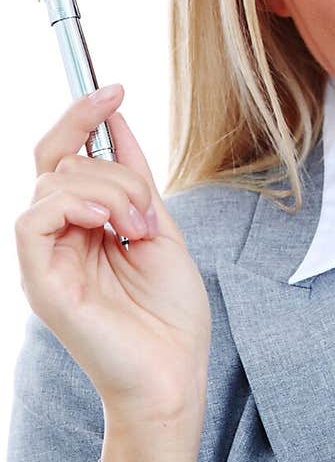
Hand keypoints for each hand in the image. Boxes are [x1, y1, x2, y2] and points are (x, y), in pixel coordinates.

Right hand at [15, 84, 210, 430]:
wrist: (175, 375)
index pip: (61, 156)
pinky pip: (33, 218)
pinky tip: (110, 224)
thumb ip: (135, 178)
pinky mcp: (40, 281)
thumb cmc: (169, 316)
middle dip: (113, 165)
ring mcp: (44, 260)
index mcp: (80, 227)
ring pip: (53, 183)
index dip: (80, 115)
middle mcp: (55, 240)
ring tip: (140, 228)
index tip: (114, 87)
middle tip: (149, 208)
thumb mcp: (161, 228)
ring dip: (110, 190)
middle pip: (56, 160)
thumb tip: (117, 121)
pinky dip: (76, 205)